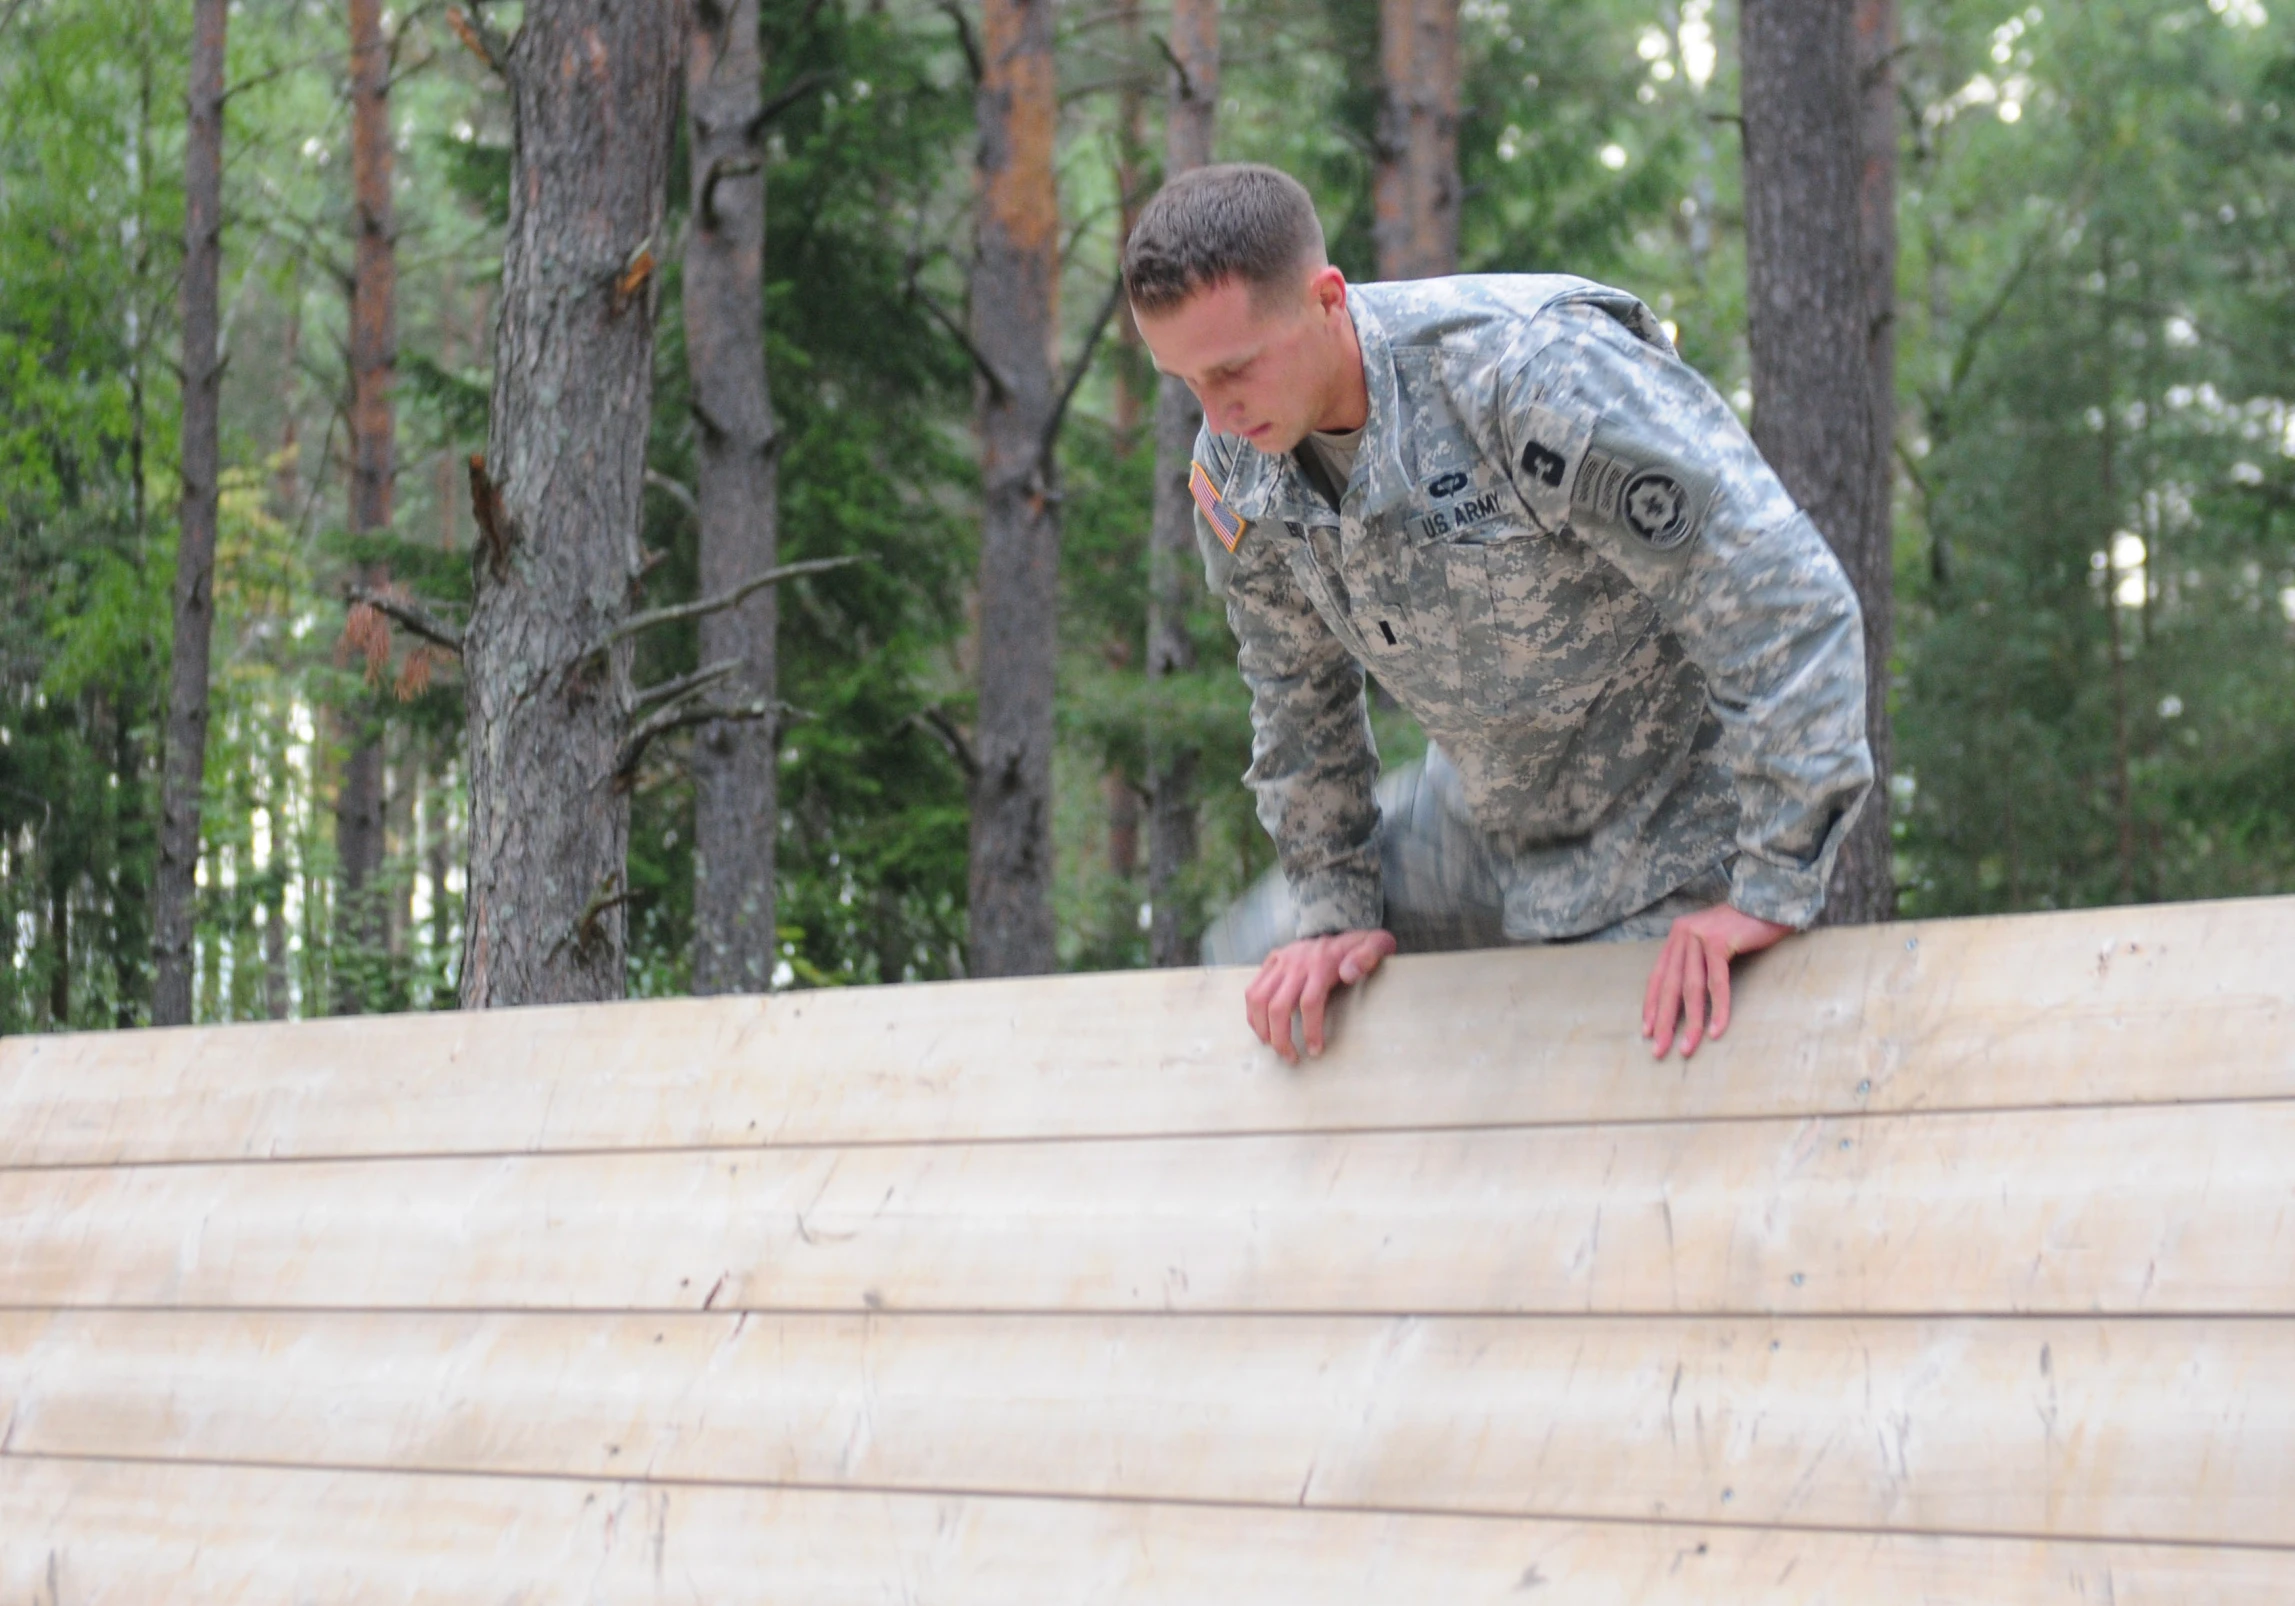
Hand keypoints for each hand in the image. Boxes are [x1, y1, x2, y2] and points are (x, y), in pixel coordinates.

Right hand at [1244, 928, 1397, 1063]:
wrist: (1340, 926)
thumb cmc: (1360, 945)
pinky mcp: (1272, 960)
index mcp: (1322, 963)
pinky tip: (1262, 1029)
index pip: (1310, 1002)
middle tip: (1290, 1057)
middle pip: (1279, 1006)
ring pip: (1258, 999)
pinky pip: (1253, 989)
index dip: (1310, 1030)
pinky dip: (1252, 1013)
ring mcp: (1281, 961)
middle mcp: (1296, 962)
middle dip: (1281, 1038)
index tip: (1315, 1051)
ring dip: (1262, 1027)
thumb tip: (1348, 974)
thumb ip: (1368, 956)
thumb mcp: (1376, 944)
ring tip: (1272, 1046)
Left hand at [1641, 904, 1792, 1059]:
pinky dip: (1717, 1008)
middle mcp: (1682, 935)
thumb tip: (1684, 997)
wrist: (1768, 900)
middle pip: (1669, 986)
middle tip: (1659, 1050)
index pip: (1658, 977)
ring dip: (1690, 1022)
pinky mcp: (1718, 942)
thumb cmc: (1741, 928)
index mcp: (1677, 936)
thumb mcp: (1710, 942)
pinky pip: (1717, 983)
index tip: (1647, 1031)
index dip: (1652, 1005)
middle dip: (1664, 1022)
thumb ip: (1695, 961)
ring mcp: (1699, 937)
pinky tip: (1716, 1030)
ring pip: (1691, 988)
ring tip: (1687, 1048)